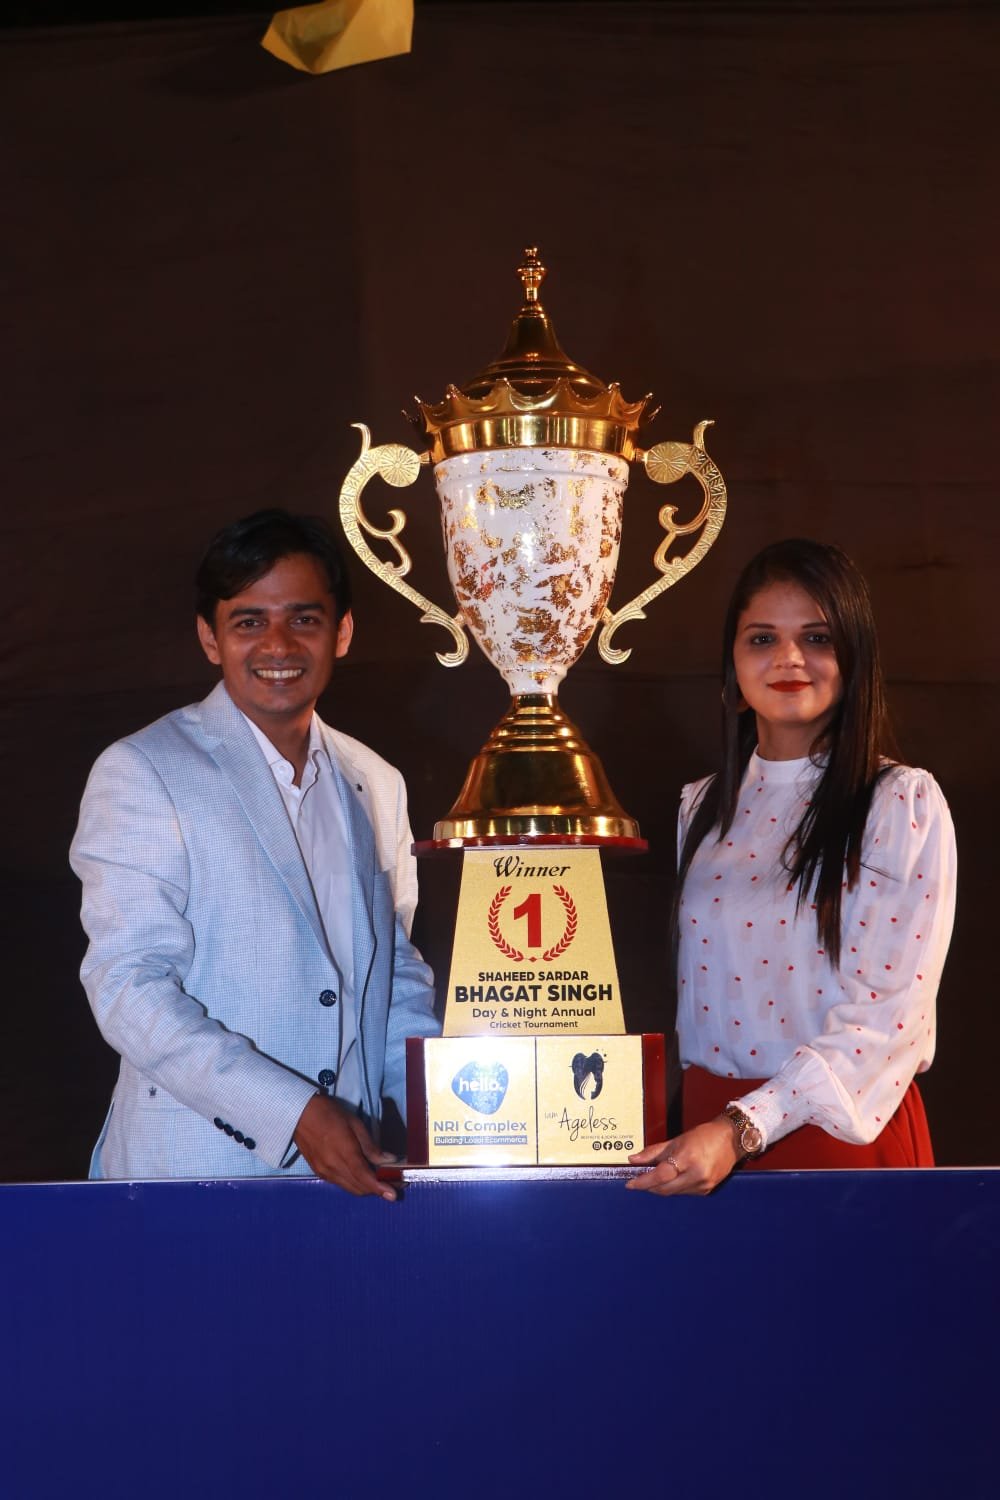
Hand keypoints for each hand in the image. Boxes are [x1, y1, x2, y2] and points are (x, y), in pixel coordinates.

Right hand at [293, 1094, 398, 1200]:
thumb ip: (370, 1146)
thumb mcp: (355, 1124)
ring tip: (380, 1180)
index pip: (365, 1178)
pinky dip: (353, 1183)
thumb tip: (388, 1160)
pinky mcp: (319, 1172)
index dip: (380, 1188)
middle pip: (359, 1188)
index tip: (393, 1195)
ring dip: (366, 1188)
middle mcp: (333, 1168)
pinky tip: (361, 1174)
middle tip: (393, 1183)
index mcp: (344, 1153)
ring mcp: (324, 1172)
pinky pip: (340, 1183)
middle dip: (377, 1189)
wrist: (299, 1114)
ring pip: (350, 1188)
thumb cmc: (329, 1114)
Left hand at [626, 1118, 740, 1195]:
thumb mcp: (676, 1140)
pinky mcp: (707, 1190)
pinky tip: (673, 1179)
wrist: (730, 1139)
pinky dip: (674, 1187)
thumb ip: (653, 1152)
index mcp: (687, 1158)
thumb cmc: (704, 1136)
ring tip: (655, 1177)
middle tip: (638, 1180)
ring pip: (673, 1193)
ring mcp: (702, 1185)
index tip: (630, 1183)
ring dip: (661, 1187)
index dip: (642, 1181)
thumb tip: (634, 1159)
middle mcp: (696, 1174)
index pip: (659, 1175)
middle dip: (649, 1186)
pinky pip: (684, 1193)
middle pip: (664, 1189)